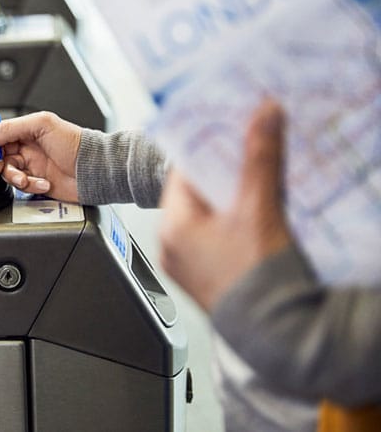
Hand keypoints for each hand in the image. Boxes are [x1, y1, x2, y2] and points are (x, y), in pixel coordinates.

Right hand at [0, 111, 82, 201]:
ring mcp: (33, 166)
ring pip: (8, 173)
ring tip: (26, 178)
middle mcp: (29, 148)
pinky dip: (30, 186)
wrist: (94, 170)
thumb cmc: (77, 144)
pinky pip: (22, 187)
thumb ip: (9, 128)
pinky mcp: (38, 183)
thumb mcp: (41, 125)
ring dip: (14, 177)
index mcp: (28, 130)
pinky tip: (44, 183)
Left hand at [158, 100, 291, 311]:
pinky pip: (209, 239)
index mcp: (173, 226)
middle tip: (242, 152)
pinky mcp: (202, 278)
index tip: (224, 131)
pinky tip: (250, 218)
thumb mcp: (259, 208)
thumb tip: (263, 113)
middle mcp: (170, 247)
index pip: (181, 172)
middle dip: (219, 173)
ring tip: (251, 181)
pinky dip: (227, 224)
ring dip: (225, 199)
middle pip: (192, 195)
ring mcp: (184, 265)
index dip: (204, 148)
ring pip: (202, 217)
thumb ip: (260, 157)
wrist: (275, 331)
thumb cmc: (258, 278)